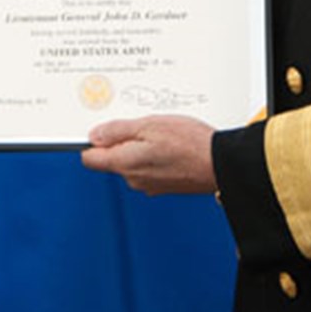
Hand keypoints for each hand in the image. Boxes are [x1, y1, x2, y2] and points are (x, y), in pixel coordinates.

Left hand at [81, 116, 216, 195]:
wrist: (221, 165)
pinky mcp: (164, 186)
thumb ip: (117, 131)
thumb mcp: (149, 125)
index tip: (102, 129)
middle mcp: (133, 179)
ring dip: (141, 147)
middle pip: (112, 159)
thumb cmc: (189, 144)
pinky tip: (171, 146)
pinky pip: (149, 168)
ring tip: (162, 134)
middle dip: (121, 141)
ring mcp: (149, 185)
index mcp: (124, 164)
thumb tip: (95, 135)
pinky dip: (155, 156)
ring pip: (133, 162)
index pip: (90, 158)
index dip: (92, 141)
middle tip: (141, 125)